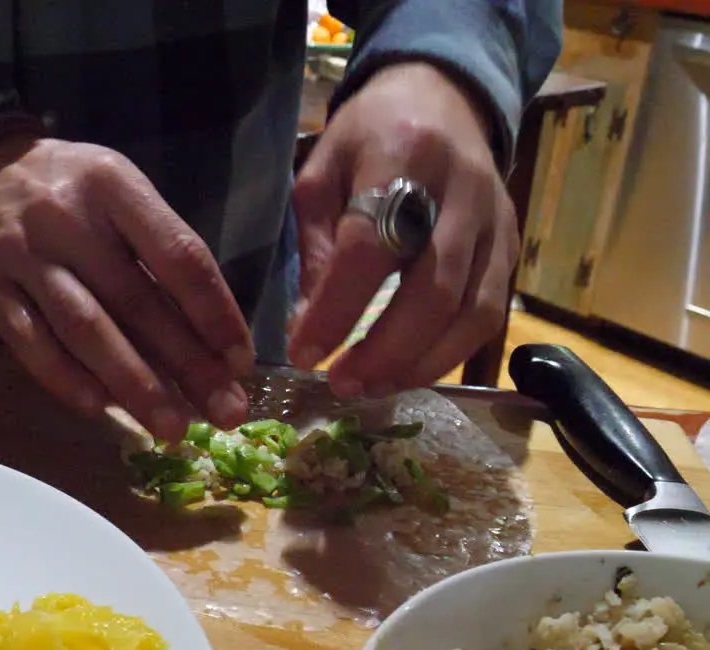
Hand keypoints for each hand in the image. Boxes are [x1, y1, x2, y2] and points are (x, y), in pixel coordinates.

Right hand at [0, 136, 254, 442]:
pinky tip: (101, 409)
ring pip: (85, 330)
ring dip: (133, 385)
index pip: (178, 256)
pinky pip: (31, 344)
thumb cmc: (73, 192)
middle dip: (187, 364)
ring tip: (171, 427)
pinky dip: (67, 380)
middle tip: (224, 412)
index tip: (241, 363)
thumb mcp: (122, 194)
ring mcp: (21, 255)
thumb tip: (212, 340)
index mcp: (114, 186)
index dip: (215, 314)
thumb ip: (160, 252)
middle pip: (136, 301)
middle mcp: (66, 218)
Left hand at [288, 62, 518, 397]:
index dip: (337, 308)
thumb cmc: (370, 136)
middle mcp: (460, 189)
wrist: (444, 95)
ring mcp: (496, 219)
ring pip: (471, 309)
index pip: (370, 246)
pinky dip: (451, 352)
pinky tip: (411, 370)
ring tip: (373, 387)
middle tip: (342, 385)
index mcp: (400, 156)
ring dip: (421, 362)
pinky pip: (491, 312)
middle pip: (432, 287)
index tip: (303, 351)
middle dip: (384, 349)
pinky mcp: (513, 243)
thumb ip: (315, 245)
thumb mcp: (321, 172)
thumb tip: (309, 326)